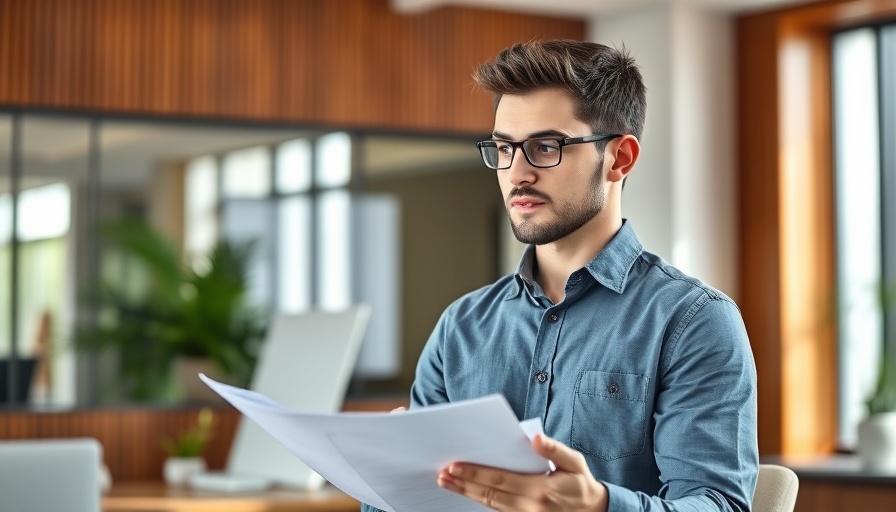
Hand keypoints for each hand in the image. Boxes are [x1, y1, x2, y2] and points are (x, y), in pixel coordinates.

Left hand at [437, 434, 607, 511]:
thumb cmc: (581, 484)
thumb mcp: (575, 462)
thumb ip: (555, 450)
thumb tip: (535, 439)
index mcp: (540, 489)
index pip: (500, 480)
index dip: (475, 473)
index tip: (455, 465)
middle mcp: (529, 506)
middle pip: (488, 494)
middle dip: (463, 483)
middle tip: (442, 473)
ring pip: (489, 504)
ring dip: (466, 492)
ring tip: (447, 482)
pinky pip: (496, 510)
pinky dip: (479, 501)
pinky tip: (467, 492)